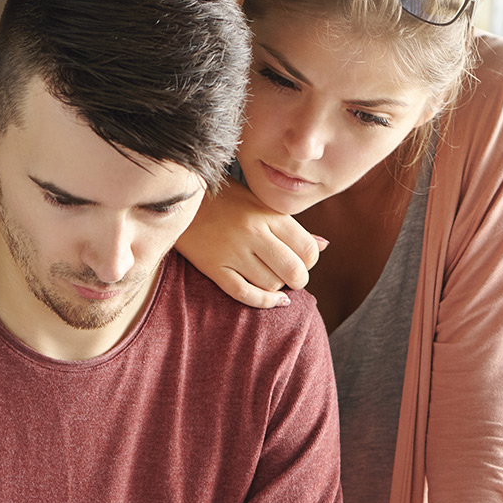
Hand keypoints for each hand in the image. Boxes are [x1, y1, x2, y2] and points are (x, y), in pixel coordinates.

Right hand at [176, 181, 327, 307]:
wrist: (179, 199)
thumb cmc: (225, 200)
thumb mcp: (261, 203)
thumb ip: (291, 226)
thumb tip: (324, 246)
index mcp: (268, 213)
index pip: (307, 249)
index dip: (309, 262)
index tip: (300, 261)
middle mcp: (253, 232)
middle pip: (294, 271)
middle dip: (297, 280)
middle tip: (289, 276)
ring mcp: (232, 250)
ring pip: (271, 285)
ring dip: (276, 287)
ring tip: (269, 276)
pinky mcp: (213, 266)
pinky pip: (245, 294)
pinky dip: (264, 302)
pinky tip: (272, 299)